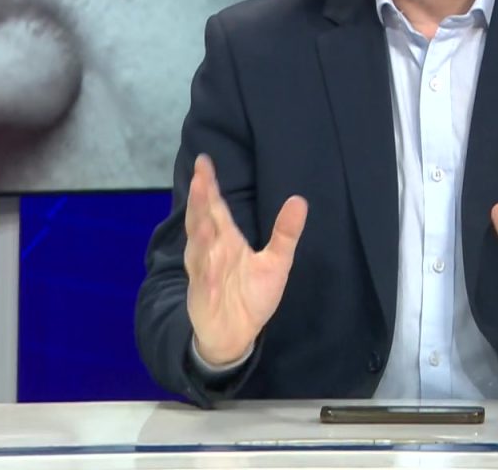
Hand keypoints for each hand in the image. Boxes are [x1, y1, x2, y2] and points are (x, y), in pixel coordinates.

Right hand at [184, 154, 307, 365]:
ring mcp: (204, 274)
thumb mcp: (276, 263)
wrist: (236, 334)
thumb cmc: (251, 295)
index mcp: (226, 239)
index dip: (208, 185)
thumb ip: (285, 233)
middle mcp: (211, 251)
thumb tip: (299, 200)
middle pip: (202, 221)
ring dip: (199, 234)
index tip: (204, 162)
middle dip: (199, 201)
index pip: (215, 207)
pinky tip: (206, 267)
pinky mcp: (203, 298)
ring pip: (197, 250)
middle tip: (199, 178)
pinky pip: (202, 285)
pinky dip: (203, 276)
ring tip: (202, 217)